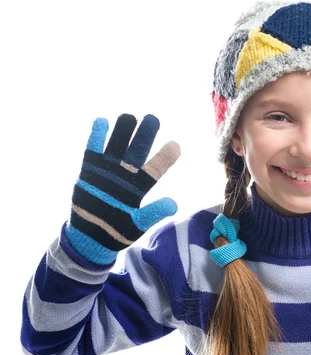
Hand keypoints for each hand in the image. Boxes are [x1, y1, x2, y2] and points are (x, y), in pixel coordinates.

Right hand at [65, 113, 180, 264]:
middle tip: (152, 119)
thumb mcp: (137, 224)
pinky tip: (102, 121)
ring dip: (122, 132)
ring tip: (128, 116)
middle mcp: (126, 175)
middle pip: (137, 151)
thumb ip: (153, 213)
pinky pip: (93, 152)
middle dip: (144, 135)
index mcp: (140, 187)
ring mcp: (107, 172)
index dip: (165, 157)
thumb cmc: (117, 231)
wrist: (90, 238)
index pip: (155, 169)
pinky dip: (96, 137)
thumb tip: (174, 205)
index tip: (176, 145)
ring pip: (116, 147)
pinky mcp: (89, 172)